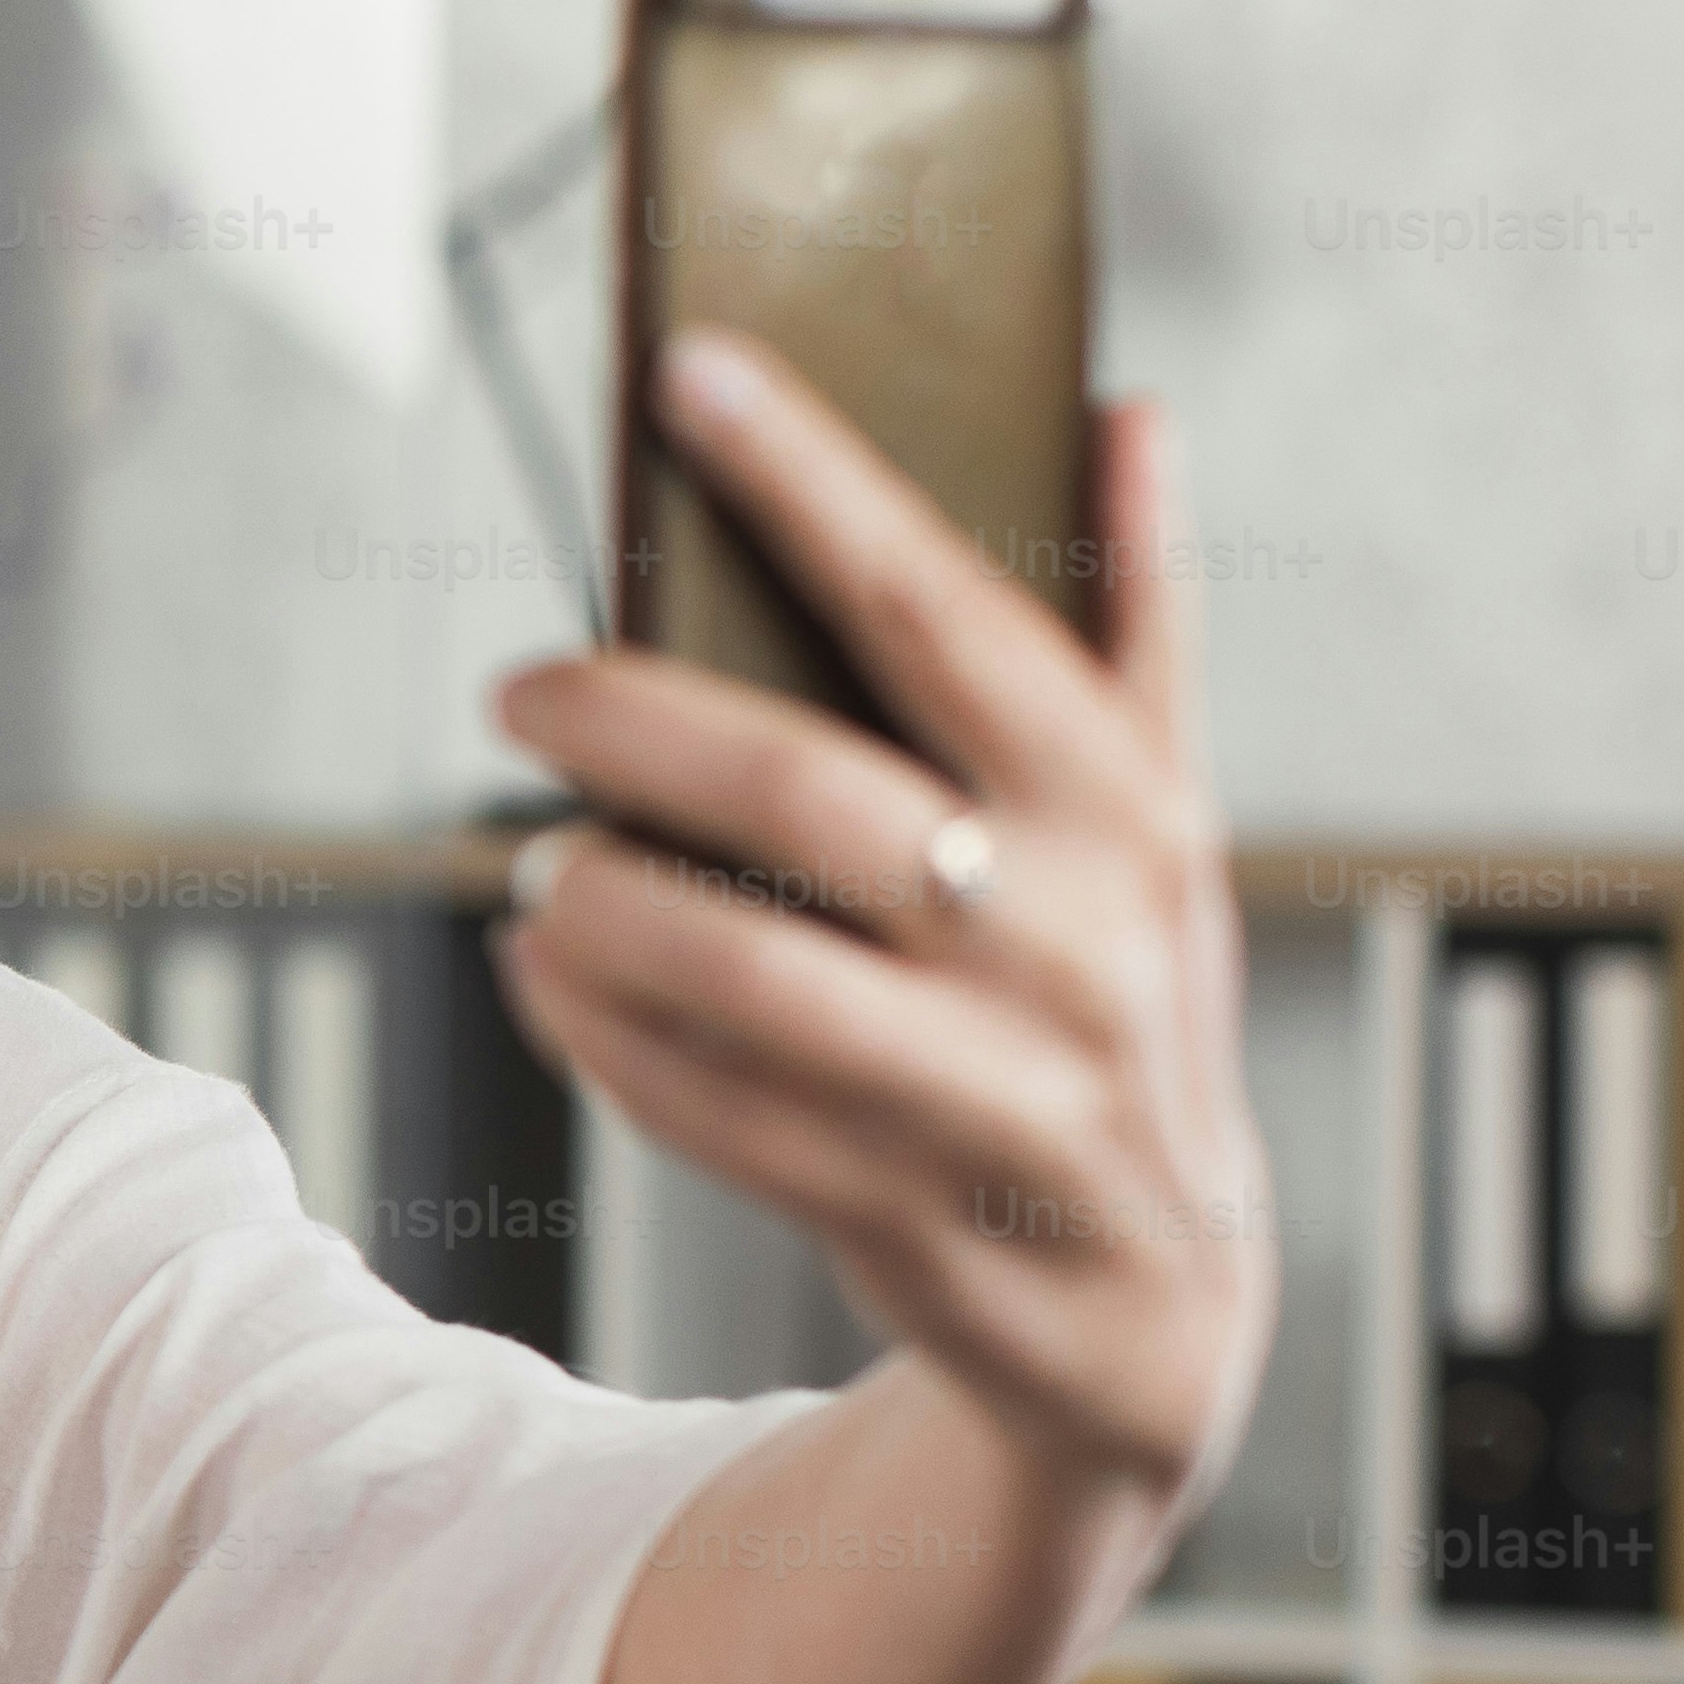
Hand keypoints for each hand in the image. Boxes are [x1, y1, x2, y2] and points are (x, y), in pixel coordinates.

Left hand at [489, 328, 1277, 1527]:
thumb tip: (1127, 408)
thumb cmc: (1129, 1003)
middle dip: (635, 725)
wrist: (1162, 1312)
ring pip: (744, 974)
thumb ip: (1139, 621)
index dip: (817, 479)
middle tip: (521, 686)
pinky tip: (542, 969)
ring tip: (531, 856)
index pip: (949, 608)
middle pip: (807, 793)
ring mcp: (998, 1093)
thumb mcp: (1162, 821)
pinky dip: (602, 1034)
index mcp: (1130, 811)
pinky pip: (712, 1111)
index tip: (692, 370)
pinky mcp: (910, 1215)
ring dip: (600, 903)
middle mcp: (1077, 943)